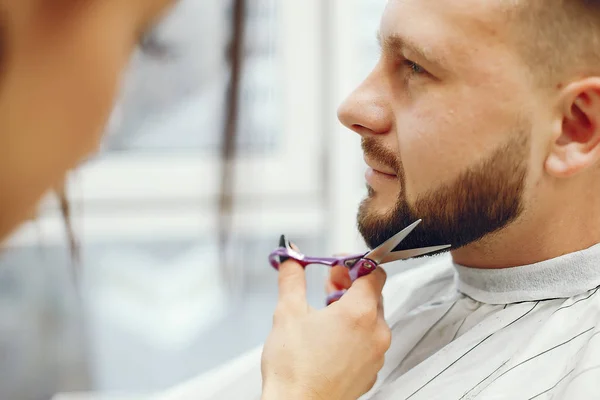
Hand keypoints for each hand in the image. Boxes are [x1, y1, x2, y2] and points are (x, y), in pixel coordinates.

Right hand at [261, 256, 390, 399]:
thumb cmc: (294, 369)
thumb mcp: (287, 312)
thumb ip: (292, 279)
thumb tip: (290, 260)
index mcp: (360, 313)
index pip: (373, 273)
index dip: (353, 263)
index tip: (336, 266)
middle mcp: (376, 333)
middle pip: (373, 295)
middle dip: (350, 284)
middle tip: (328, 284)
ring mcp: (376, 355)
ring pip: (372, 319)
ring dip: (352, 309)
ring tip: (326, 312)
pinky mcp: (370, 372)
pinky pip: (368, 343)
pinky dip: (354, 334)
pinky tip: (330, 338)